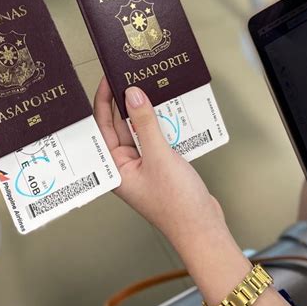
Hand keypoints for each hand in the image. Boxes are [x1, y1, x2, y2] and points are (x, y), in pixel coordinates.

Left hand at [93, 79, 303, 305]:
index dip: (103, 101)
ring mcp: (143, 165)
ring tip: (147, 86)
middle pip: (119, 125)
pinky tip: (166, 108)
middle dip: (124, 101)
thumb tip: (132, 95)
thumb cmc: (177, 205)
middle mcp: (124, 165)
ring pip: (138, 130)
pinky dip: (159, 123)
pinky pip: (154, 137)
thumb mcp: (159, 157)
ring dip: (143, 111)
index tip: (108, 79)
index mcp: (114, 168)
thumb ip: (145, 124)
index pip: (102, 127)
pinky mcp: (159, 165)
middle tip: (129, 76)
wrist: (204, 229)